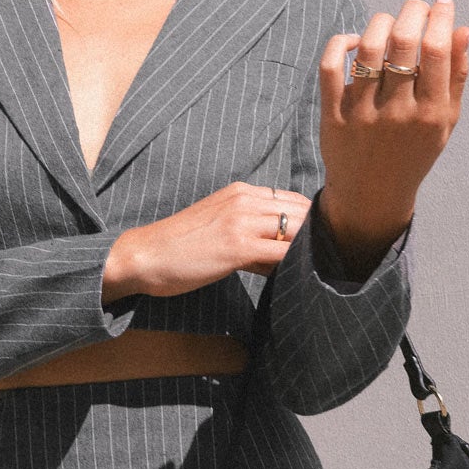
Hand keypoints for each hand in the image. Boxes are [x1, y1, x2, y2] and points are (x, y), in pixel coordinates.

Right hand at [102, 181, 314, 299]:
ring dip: (308, 249)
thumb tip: (279, 257)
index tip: (316, 242)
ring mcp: (242, 222)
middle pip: (300, 211)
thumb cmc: (178, 248)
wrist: (145, 256)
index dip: (308, 221)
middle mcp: (244, 200)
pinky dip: (293, 263)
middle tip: (324, 257)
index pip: (292, 199)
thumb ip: (251, 238)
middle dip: (315, 234)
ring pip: (295, 229)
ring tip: (313, 268)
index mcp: (240, 192)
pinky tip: (295, 277)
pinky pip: (281, 252)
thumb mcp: (218, 230)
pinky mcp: (238, 247)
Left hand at [314, 0, 468, 273]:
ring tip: (388, 25)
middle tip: (415, 8)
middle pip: (403, 41)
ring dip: (380, 23)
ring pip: (368, 48)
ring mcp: (363, 115)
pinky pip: (331, 67)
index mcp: (432, 113)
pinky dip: (341, 43)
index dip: (440, 16)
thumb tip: (462, 28)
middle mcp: (398, 112)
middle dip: (412, 11)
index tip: (441, 2)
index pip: (437, 49)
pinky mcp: (334, 116)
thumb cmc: (414, 151)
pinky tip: (355, 42)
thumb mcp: (445, 121)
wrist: (372, 195)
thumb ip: (457, 76)